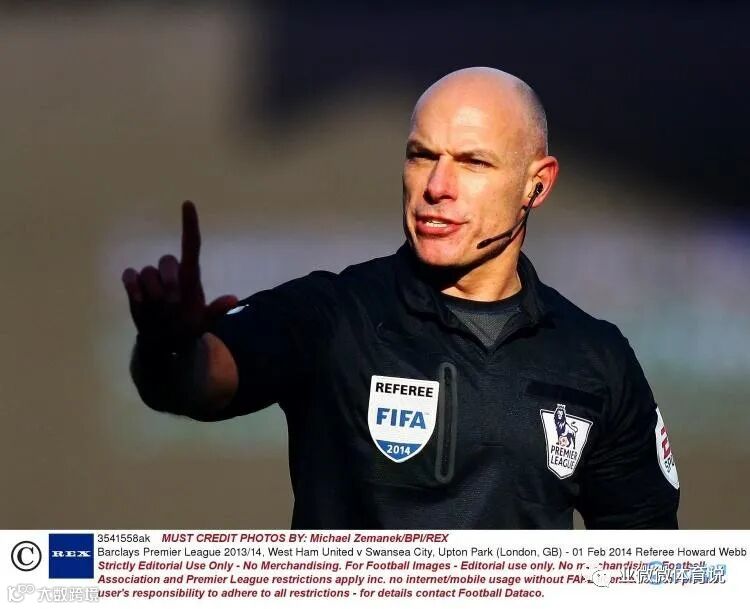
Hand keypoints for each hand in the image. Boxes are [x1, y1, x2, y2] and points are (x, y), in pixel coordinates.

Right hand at [122, 201, 237, 351]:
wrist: (163, 341)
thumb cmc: (187, 327)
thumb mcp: (203, 322)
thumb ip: (215, 311)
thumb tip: (233, 299)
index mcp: (190, 277)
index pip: (191, 245)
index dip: (190, 224)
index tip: (188, 204)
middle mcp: (172, 273)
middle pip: (167, 260)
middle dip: (168, 280)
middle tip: (172, 302)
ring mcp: (152, 278)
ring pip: (148, 271)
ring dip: (152, 291)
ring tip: (158, 309)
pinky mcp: (135, 285)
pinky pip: (130, 275)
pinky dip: (132, 286)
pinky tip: (139, 300)